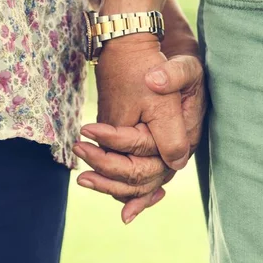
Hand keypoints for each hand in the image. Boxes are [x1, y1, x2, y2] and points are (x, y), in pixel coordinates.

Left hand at [74, 54, 205, 222]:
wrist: (178, 74)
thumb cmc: (181, 71)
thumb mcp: (183, 67)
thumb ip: (174, 74)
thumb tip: (156, 81)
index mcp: (184, 135)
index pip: (146, 149)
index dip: (115, 140)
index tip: (88, 128)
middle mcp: (176, 155)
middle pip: (142, 176)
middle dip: (107, 169)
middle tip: (79, 152)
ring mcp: (164, 160)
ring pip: (139, 186)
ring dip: (110, 186)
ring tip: (83, 179)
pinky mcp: (153, 160)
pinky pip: (139, 185)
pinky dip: (121, 191)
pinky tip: (103, 194)